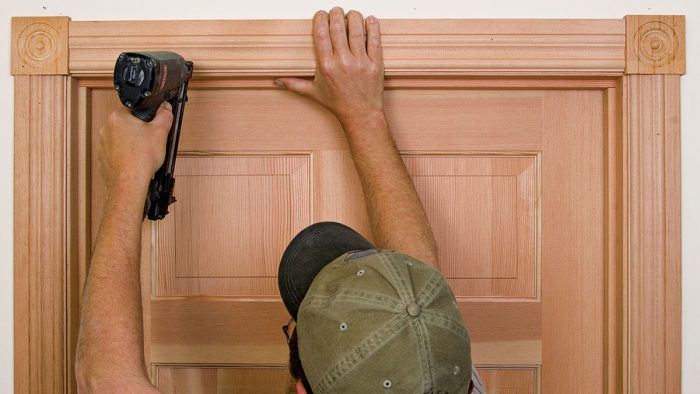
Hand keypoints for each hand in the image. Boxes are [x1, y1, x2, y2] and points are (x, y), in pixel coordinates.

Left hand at [98, 102, 172, 194]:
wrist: (129, 183)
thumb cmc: (140, 160)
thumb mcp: (160, 132)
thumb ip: (164, 115)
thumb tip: (165, 107)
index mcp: (117, 117)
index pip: (133, 110)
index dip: (146, 119)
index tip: (152, 127)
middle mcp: (106, 128)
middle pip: (128, 125)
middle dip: (139, 132)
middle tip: (150, 141)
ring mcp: (103, 144)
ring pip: (122, 139)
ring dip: (132, 144)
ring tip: (143, 153)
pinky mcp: (103, 157)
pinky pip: (117, 152)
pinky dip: (126, 155)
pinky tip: (135, 161)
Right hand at [275, 8, 383, 125]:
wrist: (360, 115)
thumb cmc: (338, 103)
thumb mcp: (313, 93)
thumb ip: (294, 84)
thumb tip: (277, 81)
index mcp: (326, 66)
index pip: (321, 35)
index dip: (321, 19)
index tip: (321, 14)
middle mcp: (342, 62)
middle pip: (338, 28)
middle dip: (336, 14)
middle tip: (336, 10)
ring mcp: (360, 63)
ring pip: (357, 31)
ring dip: (354, 17)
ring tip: (351, 14)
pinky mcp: (375, 64)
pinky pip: (375, 41)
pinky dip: (373, 27)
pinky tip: (369, 19)